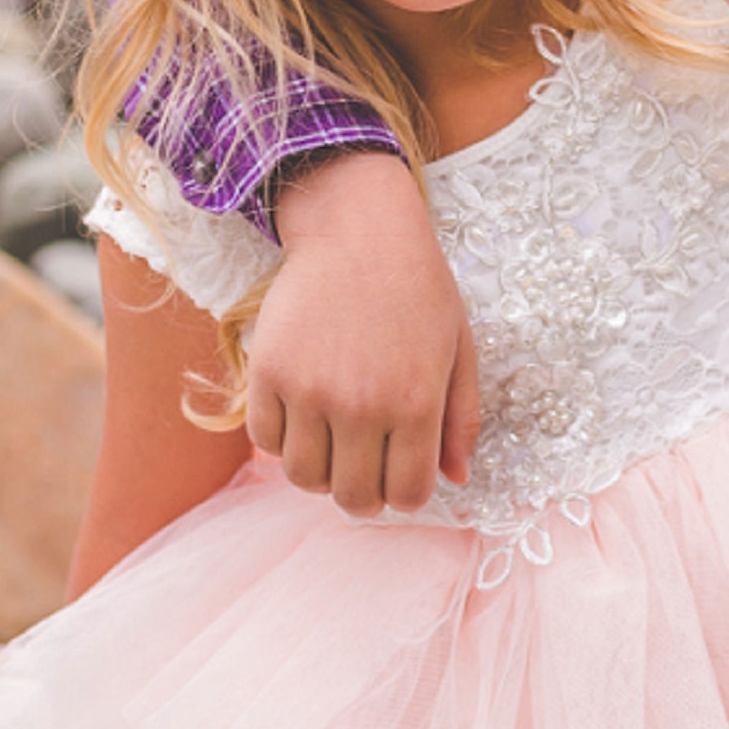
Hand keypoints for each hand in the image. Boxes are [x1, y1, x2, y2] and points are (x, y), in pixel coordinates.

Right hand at [257, 154, 478, 514]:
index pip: (406, 494)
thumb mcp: (460, 349)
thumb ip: (462, 418)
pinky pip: (266, 441)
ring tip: (333, 442)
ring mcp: (310, 391)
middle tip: (364, 467)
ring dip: (320, 471)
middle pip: (353, 497)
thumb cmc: (418, 288)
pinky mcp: (268, 373)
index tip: (400, 474)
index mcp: (417, 403)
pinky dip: (283, 440)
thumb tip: (456, 479)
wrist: (357, 230)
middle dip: (363, 493)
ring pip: (305, 478)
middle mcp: (361, 405)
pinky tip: (303, 415)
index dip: (404, 494)